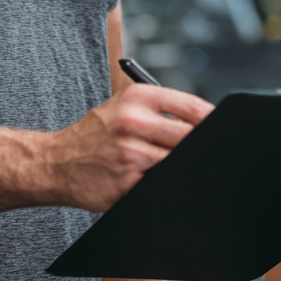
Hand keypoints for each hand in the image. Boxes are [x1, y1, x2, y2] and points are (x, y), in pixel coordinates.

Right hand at [40, 86, 212, 211]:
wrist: (56, 162)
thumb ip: (160, 110)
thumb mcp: (123, 106)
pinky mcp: (127, 182)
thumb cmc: (95, 133)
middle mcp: (133, 122)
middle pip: (189, 136)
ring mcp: (131, 154)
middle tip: (211, 151)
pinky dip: (166, 182)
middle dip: (201, 145)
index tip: (224, 127)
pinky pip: (161, 182)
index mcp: (137, 98)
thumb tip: (204, 122)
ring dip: (184, 164)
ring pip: (178, 160)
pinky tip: (157, 178)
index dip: (213, 119)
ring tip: (178, 163)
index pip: (191, 106)